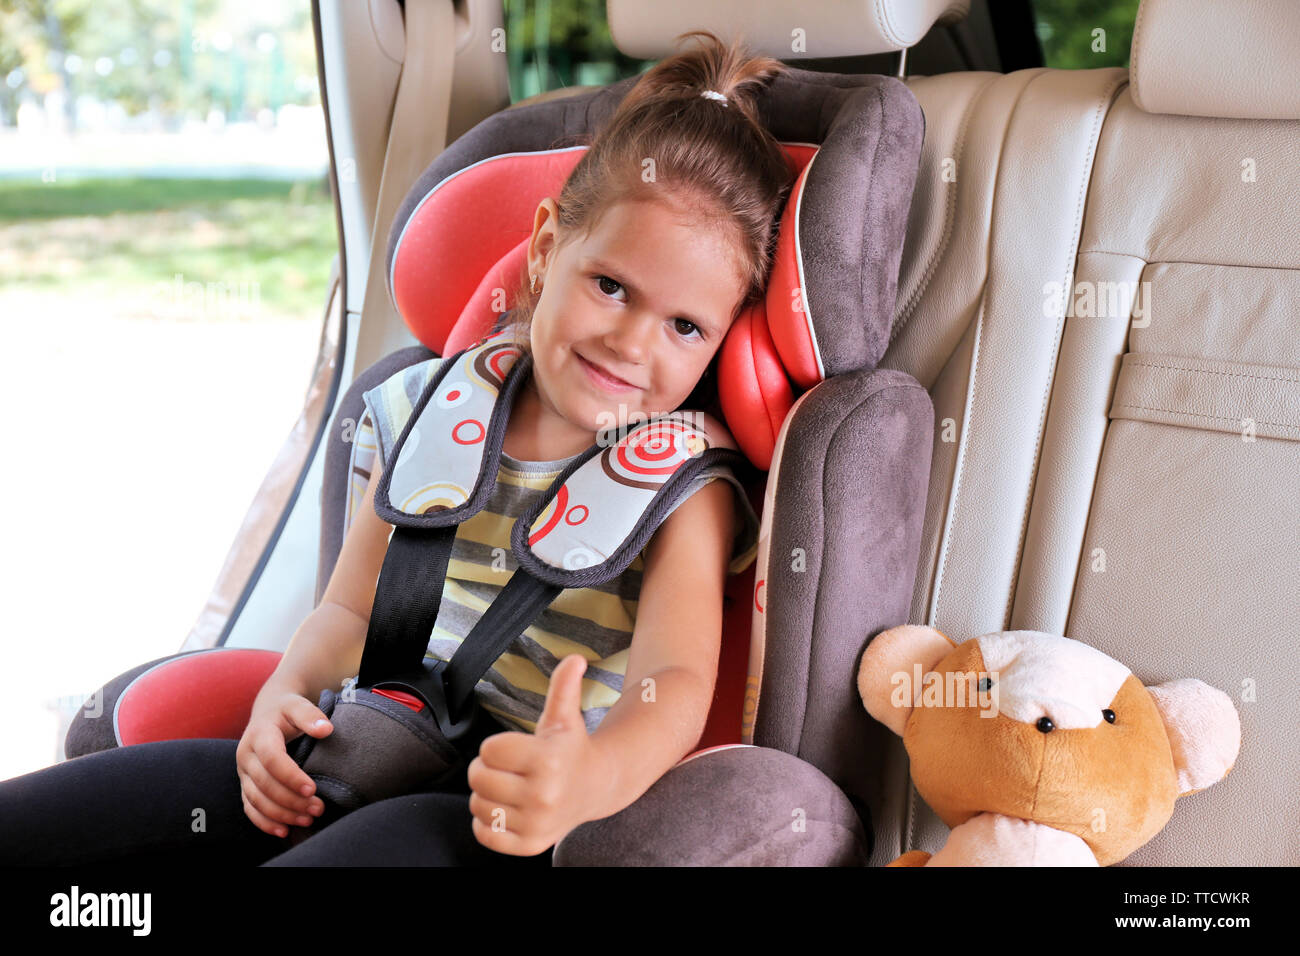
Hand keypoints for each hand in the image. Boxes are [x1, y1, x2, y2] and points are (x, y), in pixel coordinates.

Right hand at [235, 687, 332, 837]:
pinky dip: (264, 822)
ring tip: (308, 820)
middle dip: (291, 800)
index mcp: (259, 734)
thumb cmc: (286, 709)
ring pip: (256, 800)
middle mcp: (246, 755)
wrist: (268, 710)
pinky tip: (284, 831)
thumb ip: (310, 714)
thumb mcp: (297, 705)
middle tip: (318, 809)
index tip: (312, 789)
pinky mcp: (245, 784)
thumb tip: (326, 729)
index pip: (272, 759)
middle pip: (264, 784)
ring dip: (281, 814)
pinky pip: (250, 808)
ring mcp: (243, 772)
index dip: (290, 776)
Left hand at [467, 655, 605, 855]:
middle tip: (509, 767)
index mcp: (548, 760)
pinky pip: (485, 834)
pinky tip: (509, 808)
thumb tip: (575, 658)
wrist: (597, 787)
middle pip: (478, 777)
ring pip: (478, 805)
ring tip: (511, 787)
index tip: (515, 748)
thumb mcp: (565, 715)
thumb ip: (564, 686)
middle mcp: (544, 795)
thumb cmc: (571, 747)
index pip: (489, 750)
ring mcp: (537, 824)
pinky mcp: (530, 845)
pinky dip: (488, 822)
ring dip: (487, 794)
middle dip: (487, 768)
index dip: (497, 746)